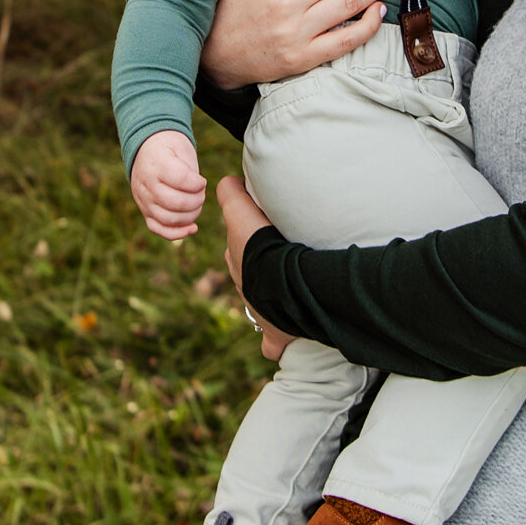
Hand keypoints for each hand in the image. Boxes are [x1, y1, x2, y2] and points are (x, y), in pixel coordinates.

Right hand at [131, 130, 205, 239]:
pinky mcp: (145, 212)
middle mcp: (146, 185)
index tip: (201, 181)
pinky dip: (177, 233)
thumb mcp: (180, 147)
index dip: (197, 184)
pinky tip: (192, 228)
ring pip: (169, 219)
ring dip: (191, 215)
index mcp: (155, 165)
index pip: (180, 179)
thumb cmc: (170, 148)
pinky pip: (158, 229)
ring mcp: (143, 201)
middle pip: (176, 203)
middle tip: (201, 192)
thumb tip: (197, 191)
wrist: (146, 150)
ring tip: (197, 204)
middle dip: (197, 200)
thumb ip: (189, 168)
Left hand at [217, 174, 294, 361]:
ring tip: (297, 285)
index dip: (250, 232)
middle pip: (249, 270)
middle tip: (287, 250)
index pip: (237, 242)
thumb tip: (228, 181)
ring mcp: (257, 310)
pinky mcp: (273, 334)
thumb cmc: (265, 247)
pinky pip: (272, 343)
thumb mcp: (240, 212)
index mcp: (237, 257)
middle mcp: (243, 284)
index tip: (267, 227)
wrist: (283, 283)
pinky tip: (286, 338)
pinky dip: (276, 342)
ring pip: (262, 301)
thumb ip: (231, 193)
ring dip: (274, 294)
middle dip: (261, 263)